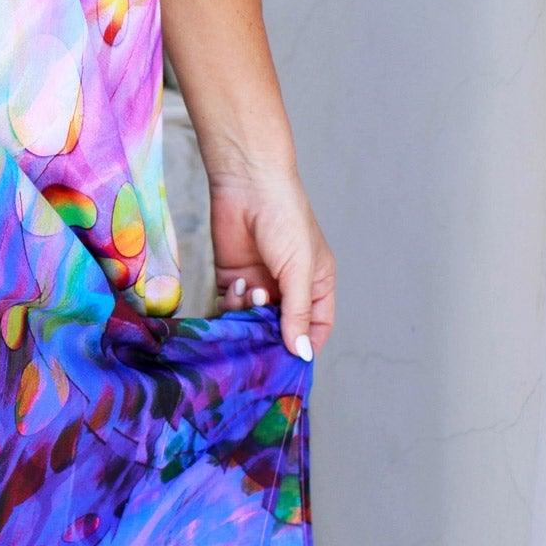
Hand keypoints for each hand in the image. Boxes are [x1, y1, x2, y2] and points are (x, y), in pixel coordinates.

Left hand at [207, 166, 334, 361]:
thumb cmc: (285, 218)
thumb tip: (301, 353)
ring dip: (249, 316)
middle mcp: (288, 288)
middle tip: (260, 338)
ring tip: (252, 292)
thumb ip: (298, 312)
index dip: (306, 345)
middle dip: (270, 335)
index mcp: (316, 285)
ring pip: (252, 321)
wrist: (247, 183)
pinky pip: (230, 307)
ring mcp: (259, 283)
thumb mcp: (299, 269)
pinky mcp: (232, 277)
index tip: (291, 362)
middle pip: (280, 329)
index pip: (316, 327)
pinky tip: (235, 285)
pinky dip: (231, 304)